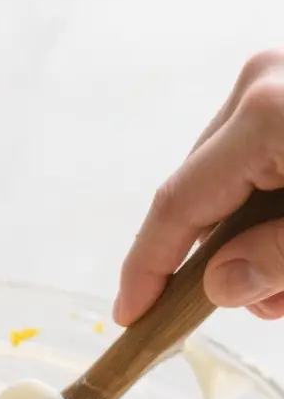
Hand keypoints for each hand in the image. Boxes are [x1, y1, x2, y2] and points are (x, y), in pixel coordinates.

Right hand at [115, 49, 283, 325]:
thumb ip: (275, 259)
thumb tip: (219, 286)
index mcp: (263, 116)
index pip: (176, 206)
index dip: (146, 268)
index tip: (129, 317)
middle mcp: (258, 86)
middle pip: (200, 196)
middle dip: (218, 261)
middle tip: (265, 304)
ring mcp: (273, 81)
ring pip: (227, 184)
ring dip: (250, 238)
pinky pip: (254, 160)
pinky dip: (266, 206)